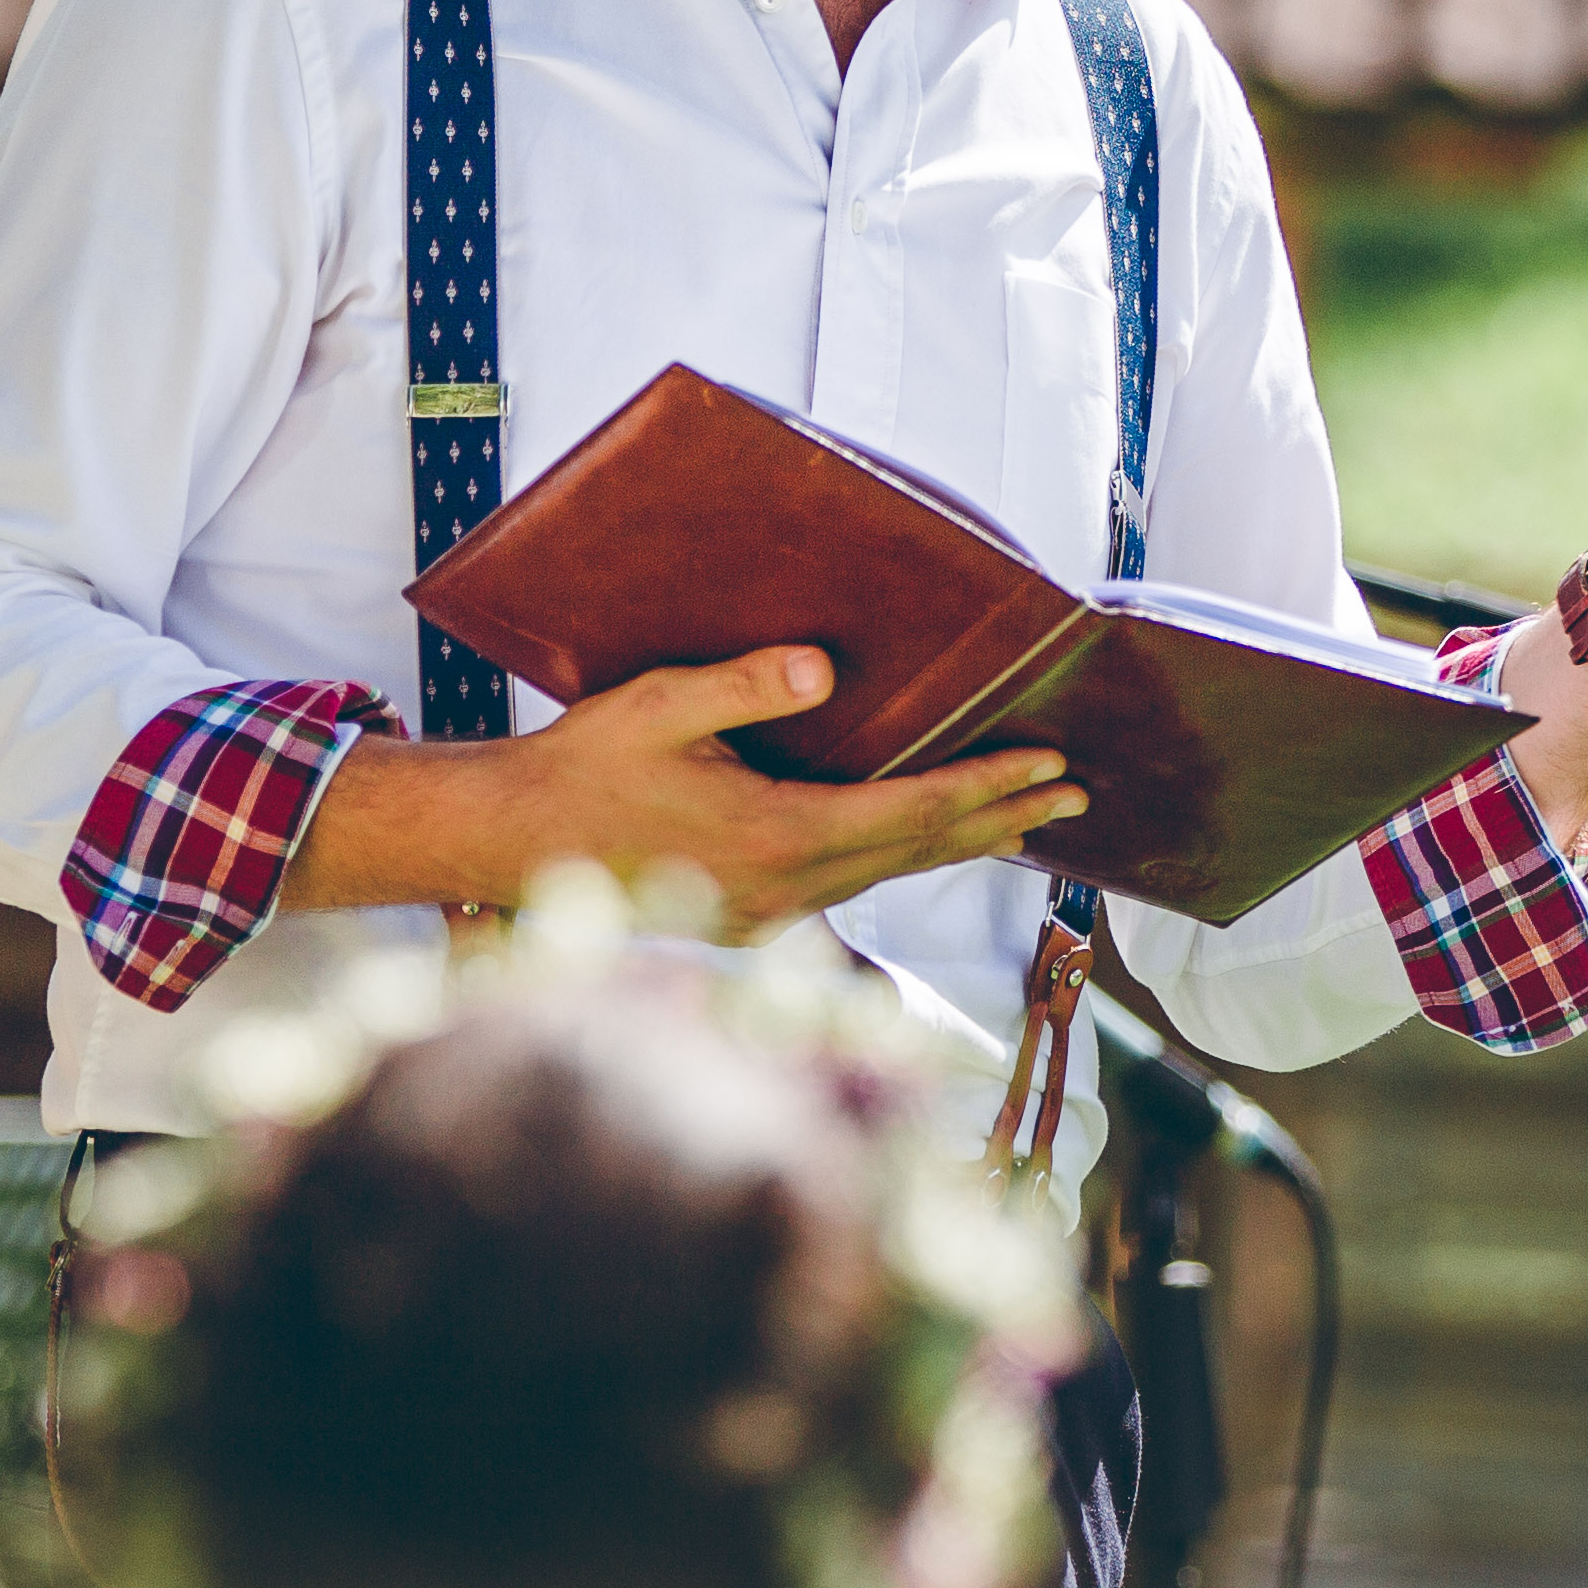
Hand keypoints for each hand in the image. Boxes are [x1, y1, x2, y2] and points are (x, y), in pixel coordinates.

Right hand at [286, 644, 1082, 935]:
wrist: (510, 844)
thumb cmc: (581, 766)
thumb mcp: (657, 707)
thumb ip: (744, 686)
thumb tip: (827, 668)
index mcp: (775, 839)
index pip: (912, 812)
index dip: (988, 786)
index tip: (1051, 763)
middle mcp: (786, 890)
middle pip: (921, 853)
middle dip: (1003, 817)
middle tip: (1078, 792)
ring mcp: (771, 914)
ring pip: (892, 877)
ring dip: (965, 845)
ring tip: (1030, 822)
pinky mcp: (753, 919)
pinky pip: (856, 887)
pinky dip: (909, 862)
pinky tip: (929, 847)